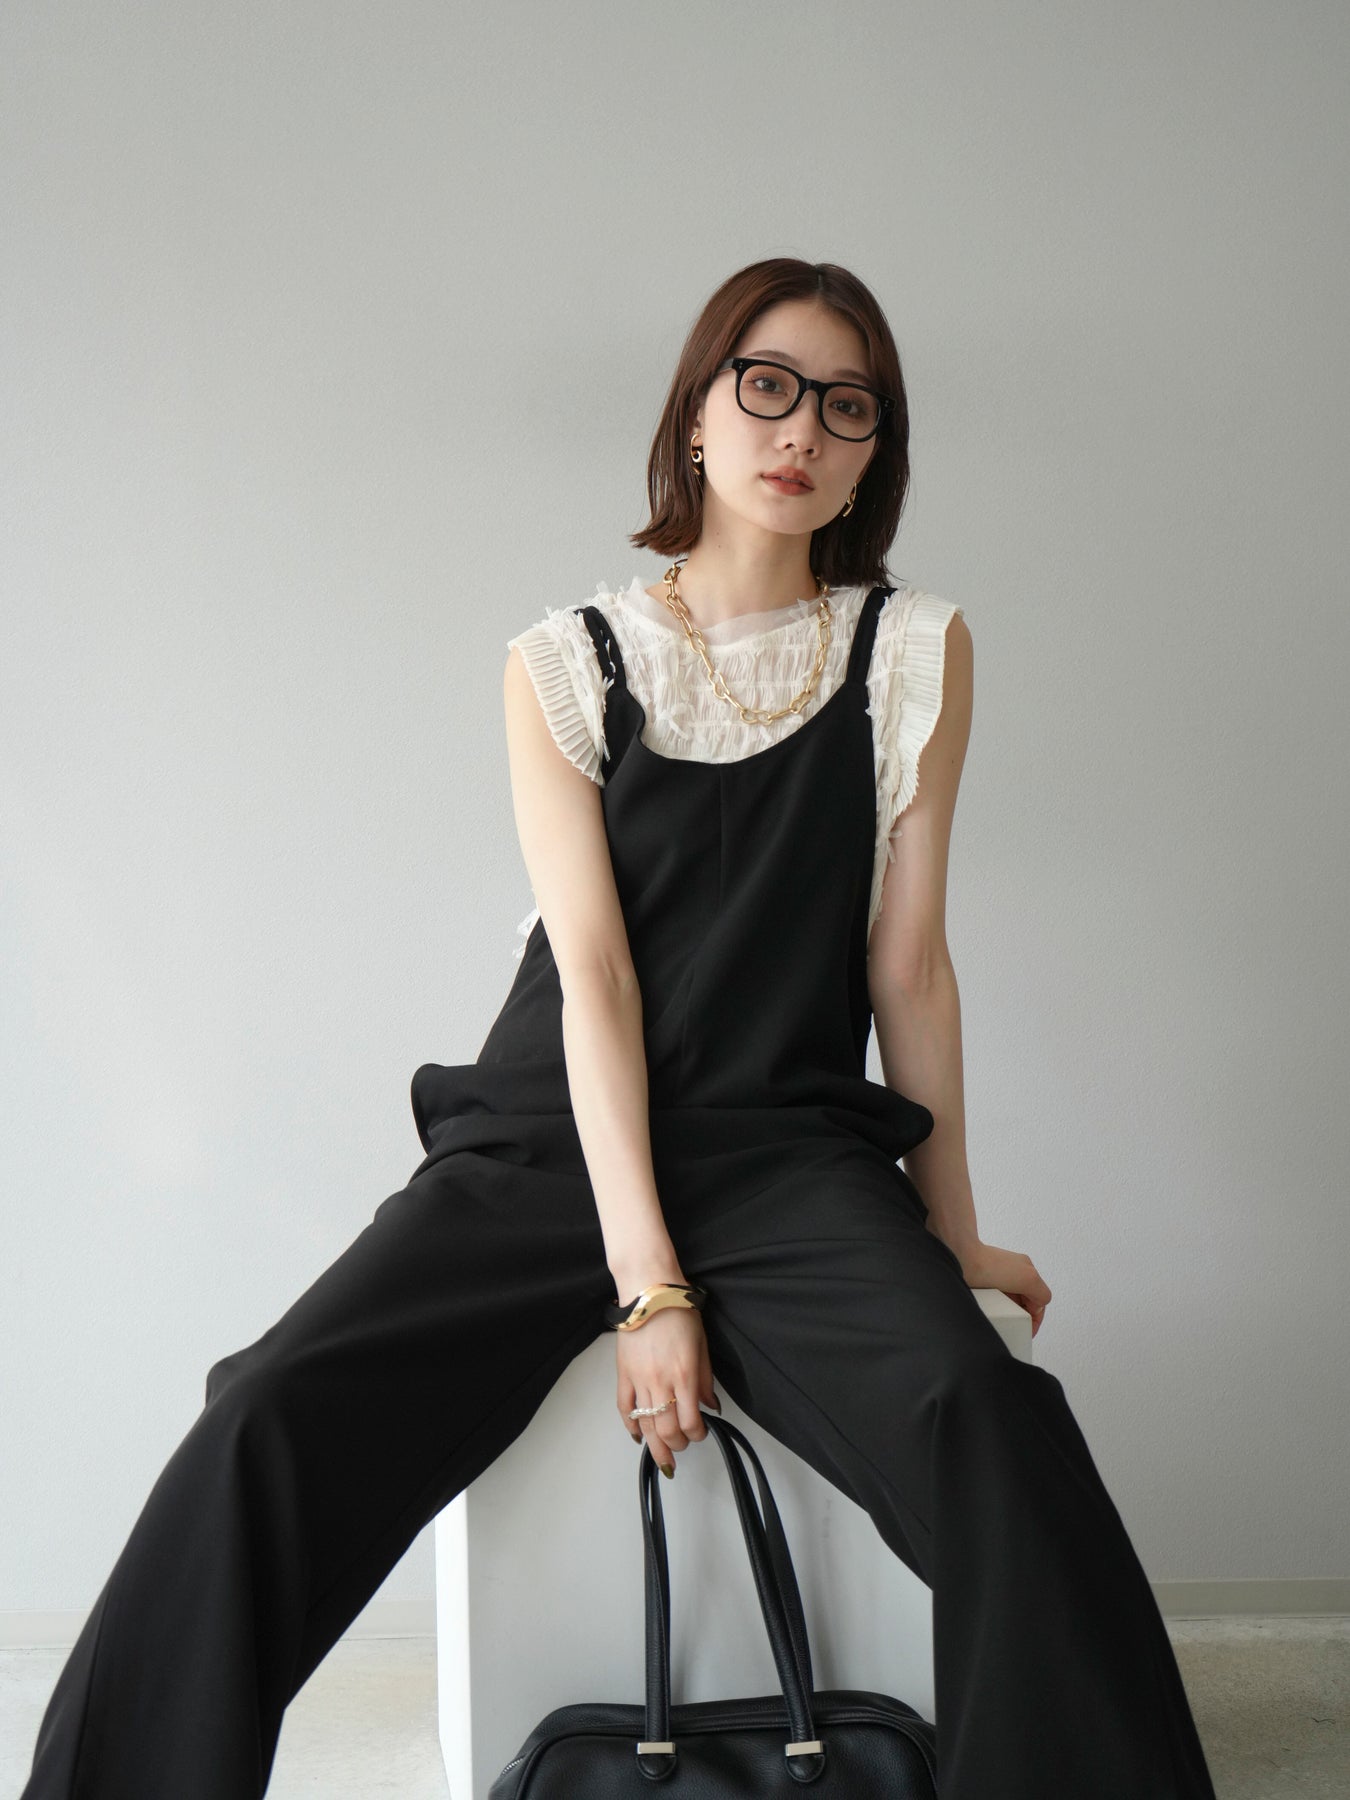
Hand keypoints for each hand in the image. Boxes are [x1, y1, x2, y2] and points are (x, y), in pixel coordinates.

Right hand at [615, 1303, 719, 1476]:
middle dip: (677, 1445)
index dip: (697, 1434)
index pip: (691, 1421)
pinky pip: (624, 1408)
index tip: (701, 1432)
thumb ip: (706, 1380)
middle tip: (682, 1446)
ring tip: (663, 1457)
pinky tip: (638, 1436)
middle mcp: (661, 1382)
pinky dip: (630, 1425)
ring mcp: (639, 1380)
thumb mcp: (703, 1344)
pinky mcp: (624, 1374)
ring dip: (655, 1445)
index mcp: (685, 1375)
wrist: (649, 1293)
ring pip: (645, 1425)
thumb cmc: (680, 1313)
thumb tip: (711, 1407)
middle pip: (666, 1430)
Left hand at [942, 1235, 1051, 1336]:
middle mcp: (1010, 1271)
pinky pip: (991, 1303)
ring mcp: (993, 1277)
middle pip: (1023, 1302)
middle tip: (1011, 1319)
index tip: (1027, 1329)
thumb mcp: (1028, 1279)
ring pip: (1007, 1304)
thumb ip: (1041, 1293)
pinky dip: (991, 1308)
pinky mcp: (978, 1284)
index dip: (1035, 1317)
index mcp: (1025, 1268)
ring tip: (997, 1312)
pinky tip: (986, 1308)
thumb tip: (1037, 1308)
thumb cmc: (987, 1265)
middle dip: (1019, 1313)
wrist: (957, 1258)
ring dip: (1005, 1311)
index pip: (1038, 1300)